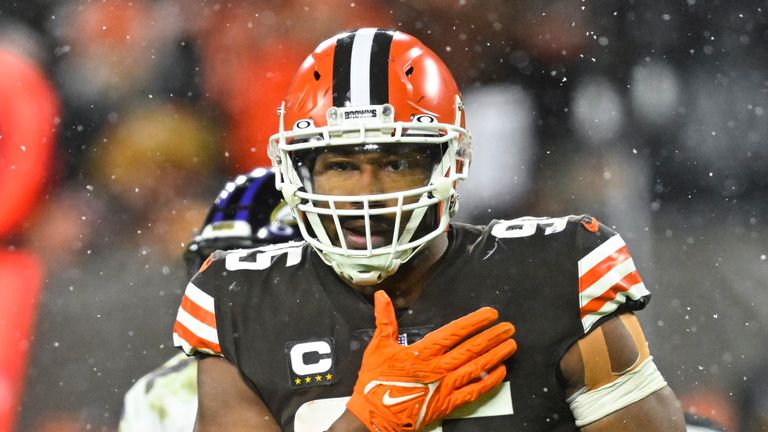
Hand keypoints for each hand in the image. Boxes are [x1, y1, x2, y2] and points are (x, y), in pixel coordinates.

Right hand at [346, 291, 516, 430]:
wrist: (374, 417)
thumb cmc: (375, 382)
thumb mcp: (377, 346)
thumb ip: (384, 320)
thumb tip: (381, 296)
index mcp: (423, 352)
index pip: (455, 331)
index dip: (475, 321)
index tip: (491, 314)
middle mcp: (438, 368)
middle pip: (472, 348)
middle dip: (492, 336)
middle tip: (508, 327)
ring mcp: (445, 387)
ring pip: (477, 368)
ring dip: (496, 355)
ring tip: (511, 345)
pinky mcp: (447, 404)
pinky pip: (474, 391)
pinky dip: (489, 382)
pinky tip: (501, 372)